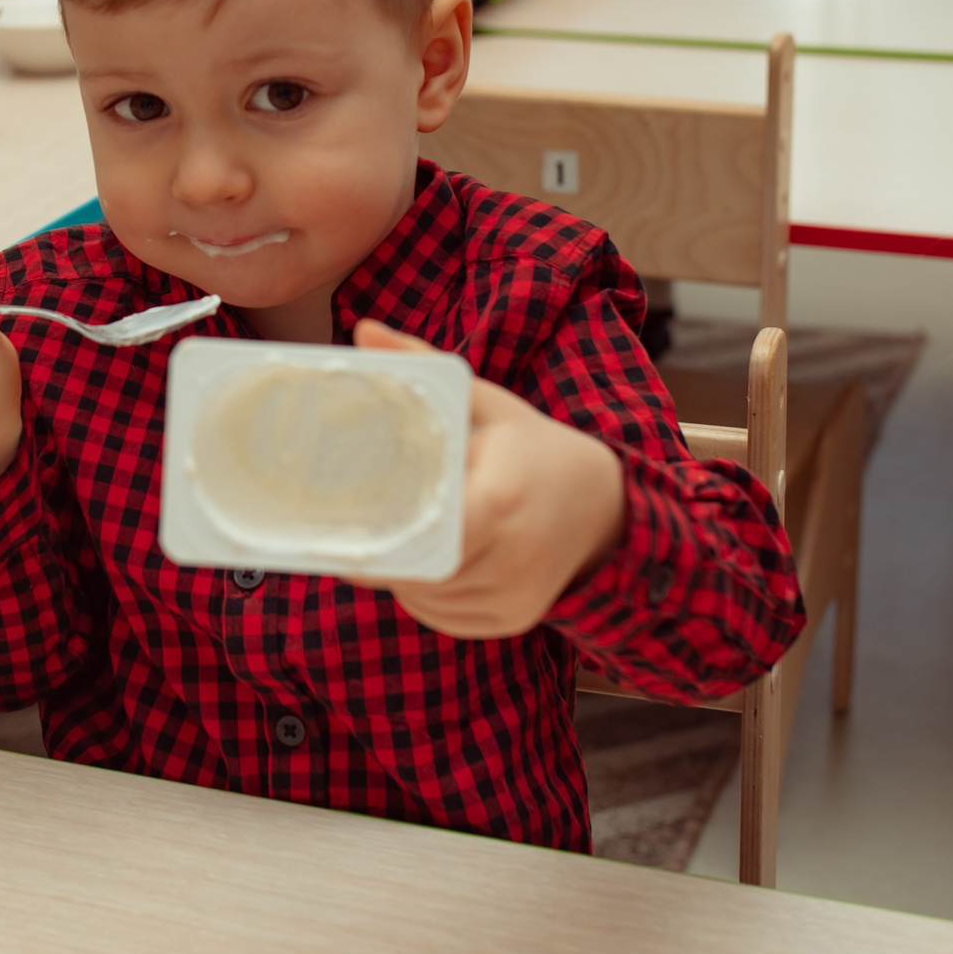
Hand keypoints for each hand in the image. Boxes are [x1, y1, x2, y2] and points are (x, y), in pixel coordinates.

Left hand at [347, 320, 624, 638]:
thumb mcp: (485, 402)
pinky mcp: (513, 621)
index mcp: (501, 500)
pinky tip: (426, 567)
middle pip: (420, 573)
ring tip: (393, 543)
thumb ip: (423, 365)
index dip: (385, 541)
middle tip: (352, 532)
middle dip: (384, 556)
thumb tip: (363, 331)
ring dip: (403, 578)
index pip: (429, 538)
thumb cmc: (531, 447)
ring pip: (427, 600)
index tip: (348, 527)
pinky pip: (446, 619)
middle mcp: (513, 558)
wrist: (604, 503)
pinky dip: (426, 597)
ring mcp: (515, 598)